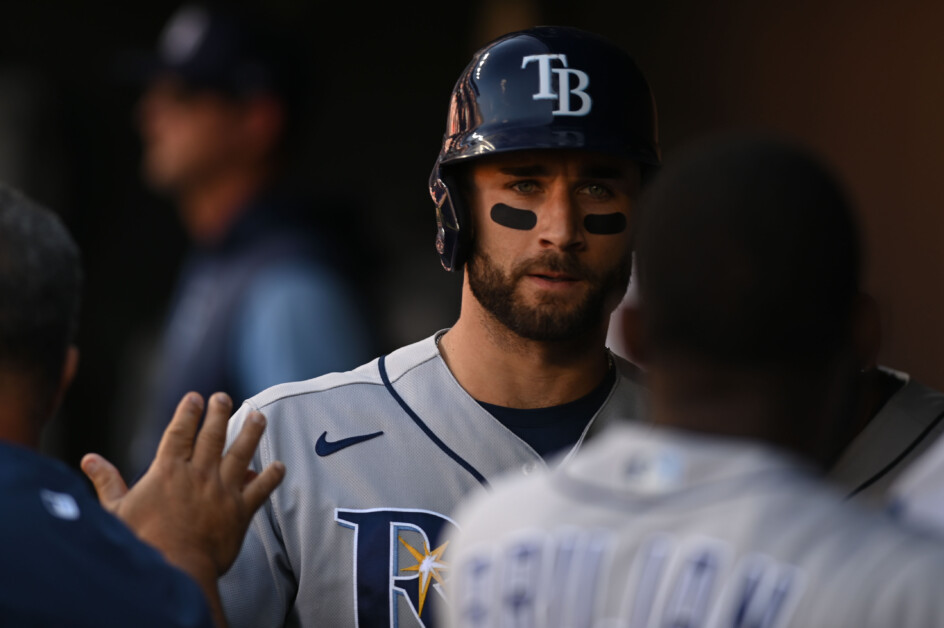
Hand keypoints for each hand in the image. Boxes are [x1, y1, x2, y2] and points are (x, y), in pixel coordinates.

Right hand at [81, 392, 284, 579]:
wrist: (175, 570)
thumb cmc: (142, 543)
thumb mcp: (117, 512)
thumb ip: (107, 482)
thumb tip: (89, 459)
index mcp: (168, 471)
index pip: (180, 432)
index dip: (188, 412)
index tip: (195, 397)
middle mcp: (199, 474)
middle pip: (213, 435)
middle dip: (219, 413)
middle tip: (224, 397)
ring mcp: (223, 490)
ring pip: (241, 453)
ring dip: (251, 433)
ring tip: (259, 416)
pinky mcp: (240, 511)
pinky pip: (261, 488)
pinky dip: (272, 476)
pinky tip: (280, 466)